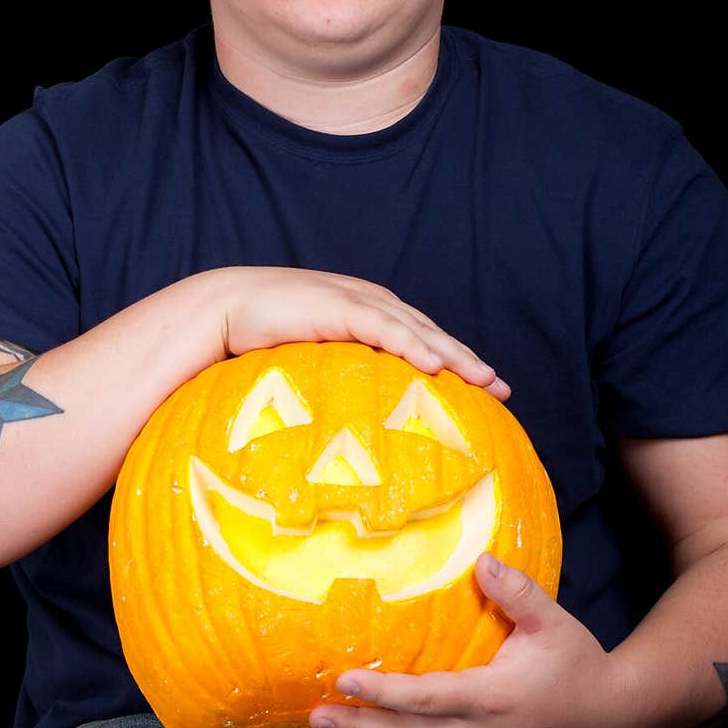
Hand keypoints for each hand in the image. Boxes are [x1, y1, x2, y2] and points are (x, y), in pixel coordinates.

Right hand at [218, 266, 509, 400]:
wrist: (227, 308)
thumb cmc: (265, 339)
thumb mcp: (314, 362)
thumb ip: (339, 379)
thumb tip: (355, 426)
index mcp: (370, 313)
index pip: (423, 339)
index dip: (456, 362)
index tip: (486, 390)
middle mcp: (371, 303)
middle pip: (431, 334)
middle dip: (468, 361)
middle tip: (501, 389)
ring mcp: (357, 301)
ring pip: (416, 330)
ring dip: (452, 354)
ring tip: (482, 379)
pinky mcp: (339, 306)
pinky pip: (382, 327)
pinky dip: (411, 344)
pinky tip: (433, 363)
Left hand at [308, 554, 628, 727]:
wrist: (610, 715)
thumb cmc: (578, 662)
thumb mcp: (551, 619)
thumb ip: (515, 590)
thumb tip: (481, 560)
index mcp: (492, 696)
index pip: (423, 698)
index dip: (380, 692)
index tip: (344, 679)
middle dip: (357, 727)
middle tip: (314, 716)